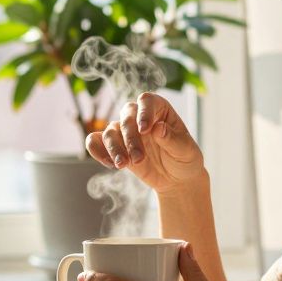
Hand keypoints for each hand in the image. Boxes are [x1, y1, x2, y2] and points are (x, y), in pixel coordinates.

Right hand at [85, 92, 204, 194]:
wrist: (176, 179)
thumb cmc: (185, 159)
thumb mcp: (186, 150)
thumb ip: (172, 139)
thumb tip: (157, 128)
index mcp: (160, 109)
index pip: (147, 101)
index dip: (143, 112)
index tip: (145, 130)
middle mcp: (139, 116)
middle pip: (126, 116)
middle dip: (130, 138)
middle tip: (139, 159)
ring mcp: (126, 131)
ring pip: (110, 131)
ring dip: (114, 148)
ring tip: (123, 165)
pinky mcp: (115, 147)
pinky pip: (95, 141)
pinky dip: (97, 150)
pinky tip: (110, 164)